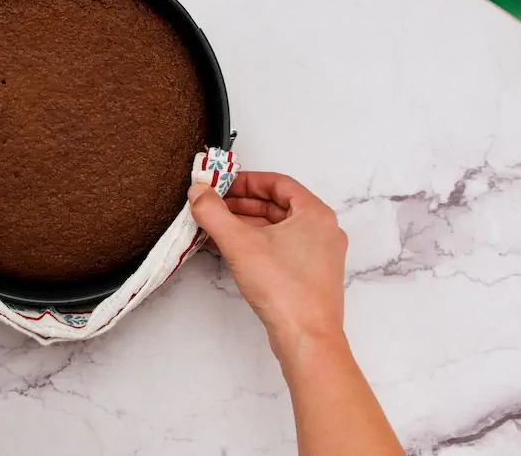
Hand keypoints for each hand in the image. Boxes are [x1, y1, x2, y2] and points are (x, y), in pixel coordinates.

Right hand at [188, 172, 346, 363]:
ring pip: (278, 228)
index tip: (221, 184)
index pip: (278, 183)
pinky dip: (256, 244)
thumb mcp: (240, 244)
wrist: (306, 338)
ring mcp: (319, 256)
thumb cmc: (285, 290)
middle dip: (242, 203)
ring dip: (246, 225)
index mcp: (316, 214)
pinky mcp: (310, 276)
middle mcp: (323, 231)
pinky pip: (281, 248)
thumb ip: (214, 213)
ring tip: (215, 226)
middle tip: (213, 204)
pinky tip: (230, 249)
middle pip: (277, 205)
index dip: (246, 180)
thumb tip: (198, 193)